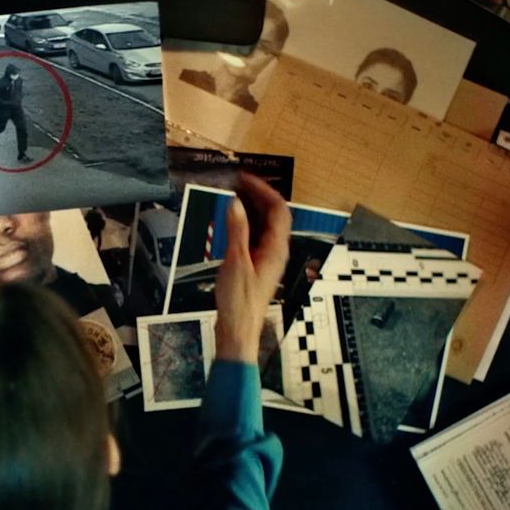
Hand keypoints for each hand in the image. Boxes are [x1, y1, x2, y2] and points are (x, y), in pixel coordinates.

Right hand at [213, 174, 290, 363]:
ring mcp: (266, 259)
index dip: (264, 190)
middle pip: (273, 215)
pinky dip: (244, 223)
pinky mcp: (256, 266)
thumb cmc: (239, 303)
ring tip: (233, 196)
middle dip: (257, 196)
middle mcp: (275, 252)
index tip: (245, 179)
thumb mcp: (235, 262)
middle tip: (237, 183)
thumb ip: (236, 231)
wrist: (237, 330)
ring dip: (251, 208)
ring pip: (264, 225)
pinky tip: (231, 222)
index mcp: (276, 249)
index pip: (278, 209)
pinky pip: (255, 237)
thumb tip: (235, 204)